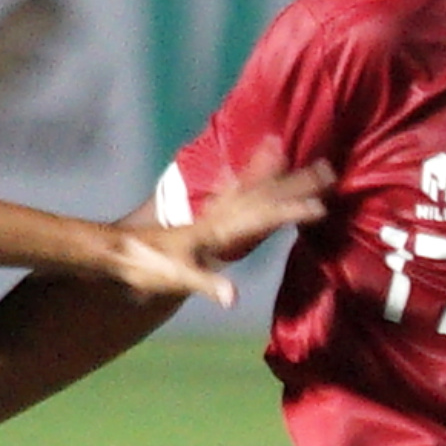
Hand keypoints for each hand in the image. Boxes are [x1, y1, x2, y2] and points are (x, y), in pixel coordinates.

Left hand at [103, 147, 333, 304]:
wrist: (117, 255)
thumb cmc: (148, 268)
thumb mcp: (179, 279)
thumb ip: (207, 285)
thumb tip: (233, 297)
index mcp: (218, 231)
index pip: (262, 218)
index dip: (291, 212)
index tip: (320, 206)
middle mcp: (218, 218)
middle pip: (263, 196)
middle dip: (295, 184)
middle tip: (327, 168)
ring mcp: (210, 216)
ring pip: (248, 189)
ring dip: (269, 172)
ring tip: (283, 147)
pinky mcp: (202, 221)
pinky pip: (228, 193)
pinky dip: (240, 179)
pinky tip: (242, 173)